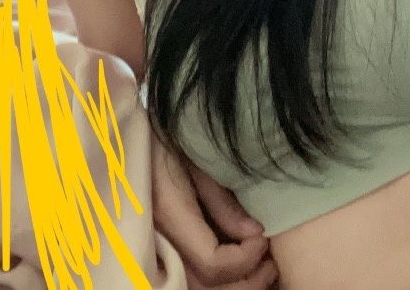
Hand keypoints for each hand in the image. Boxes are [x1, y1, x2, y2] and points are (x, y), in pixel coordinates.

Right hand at [150, 128, 278, 287]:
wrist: (139, 134)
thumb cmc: (172, 136)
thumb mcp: (201, 159)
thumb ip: (223, 201)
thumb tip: (255, 234)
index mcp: (170, 212)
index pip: (211, 263)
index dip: (244, 259)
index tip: (263, 236)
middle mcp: (160, 236)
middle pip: (205, 286)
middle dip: (245, 279)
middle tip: (270, 261)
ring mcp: (159, 242)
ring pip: (198, 285)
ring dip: (234, 282)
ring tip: (261, 264)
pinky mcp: (164, 240)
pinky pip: (192, 271)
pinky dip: (221, 273)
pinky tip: (241, 259)